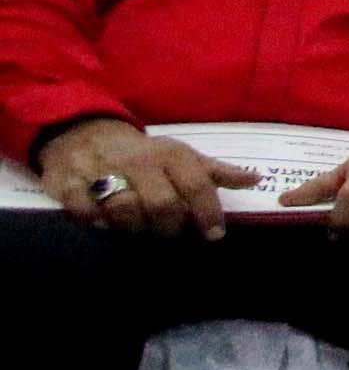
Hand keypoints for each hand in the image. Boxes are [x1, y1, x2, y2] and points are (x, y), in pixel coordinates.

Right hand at [36, 117, 259, 237]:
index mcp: (169, 154)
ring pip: (126, 210)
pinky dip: (95, 220)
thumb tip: (256, 179)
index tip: (215, 234)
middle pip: (162, 205)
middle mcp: (138, 162)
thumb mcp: (182, 157)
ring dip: (136, 226)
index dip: (208, 213)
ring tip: (140, 225)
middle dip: (170, 226)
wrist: (88, 134)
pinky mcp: (71, 182)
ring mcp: (103, 171)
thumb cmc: (145, 155)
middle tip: (170, 230)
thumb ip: (217, 172)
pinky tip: (104, 221)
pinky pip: (85, 210)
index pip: (196, 185)